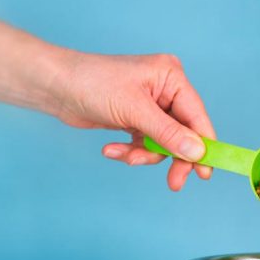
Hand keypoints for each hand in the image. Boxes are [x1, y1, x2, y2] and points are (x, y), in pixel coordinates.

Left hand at [53, 51, 215, 190]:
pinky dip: (130, 150)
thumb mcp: (134, 111)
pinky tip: (111, 149)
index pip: (196, 116)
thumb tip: (197, 153)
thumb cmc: (92, 84)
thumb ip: (168, 133)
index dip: (203, 145)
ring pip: (163, 142)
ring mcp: (151, 105)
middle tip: (174, 182)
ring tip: (125, 156)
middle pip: (183, 132)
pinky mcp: (136, 118)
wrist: (54, 87)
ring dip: (144, 154)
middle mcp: (165, 90)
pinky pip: (145, 142)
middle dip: (173, 156)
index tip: (205, 172)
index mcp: (172, 78)